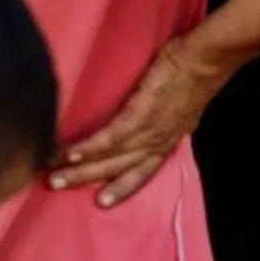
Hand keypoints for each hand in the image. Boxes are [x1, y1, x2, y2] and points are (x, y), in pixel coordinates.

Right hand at [50, 43, 221, 208]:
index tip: (101, 201)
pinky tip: (69, 153)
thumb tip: (147, 123)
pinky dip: (90, 147)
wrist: (204, 60)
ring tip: (55, 175)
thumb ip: (161, 121)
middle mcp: (158, 143)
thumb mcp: (178, 108)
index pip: (143, 172)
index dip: (122, 187)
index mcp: (167, 141)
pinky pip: (112, 136)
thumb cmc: (190, 76)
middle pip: (121, 170)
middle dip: (88, 180)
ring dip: (81, 168)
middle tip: (57, 187)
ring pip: (112, 158)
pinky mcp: (141, 114)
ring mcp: (150, 130)